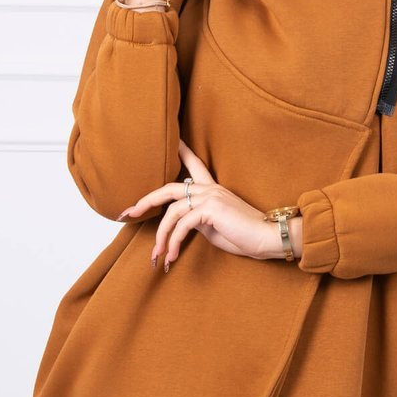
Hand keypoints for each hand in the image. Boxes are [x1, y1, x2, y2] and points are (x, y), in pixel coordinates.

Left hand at [116, 138, 273, 269]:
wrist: (268, 238)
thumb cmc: (245, 235)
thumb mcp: (215, 226)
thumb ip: (199, 220)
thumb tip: (182, 225)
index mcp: (213, 189)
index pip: (195, 164)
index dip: (182, 151)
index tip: (171, 139)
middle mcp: (210, 188)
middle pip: (169, 188)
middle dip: (146, 200)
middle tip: (129, 213)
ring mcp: (210, 196)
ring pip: (172, 212)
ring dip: (161, 237)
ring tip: (157, 256)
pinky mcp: (210, 209)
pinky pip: (182, 225)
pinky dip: (173, 243)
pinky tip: (172, 257)